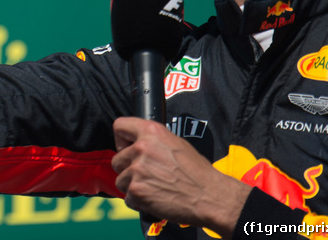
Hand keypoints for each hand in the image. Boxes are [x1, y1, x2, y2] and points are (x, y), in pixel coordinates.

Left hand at [111, 117, 248, 234]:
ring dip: (133, 186)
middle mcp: (141, 148)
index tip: (126, 148)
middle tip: (147, 175)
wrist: (210, 197)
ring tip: (154, 187)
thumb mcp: (176, 143)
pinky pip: (127, 198)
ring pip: (121, 180)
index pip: (119, 126)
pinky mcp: (136, 191)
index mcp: (151, 132)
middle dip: (128, 169)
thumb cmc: (197, 172)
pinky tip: (155, 198)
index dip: (121, 139)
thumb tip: (136, 143)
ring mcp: (137, 170)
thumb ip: (153, 141)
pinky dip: (139, 201)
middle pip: (117, 159)